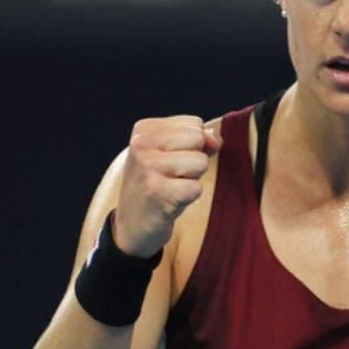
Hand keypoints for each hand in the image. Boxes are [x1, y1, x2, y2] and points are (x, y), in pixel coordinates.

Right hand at [116, 116, 218, 256]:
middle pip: (198, 139)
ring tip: (171, 188)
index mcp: (144, 130)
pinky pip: (196, 188)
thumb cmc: (155, 186)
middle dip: (194, 161)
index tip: (169, 162)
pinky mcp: (158, 192)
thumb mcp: (169, 155)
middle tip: (172, 176)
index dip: (191, 146)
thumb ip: (196, 140)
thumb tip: (216, 139)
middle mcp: (142, 145)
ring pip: (200, 162)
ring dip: (191, 180)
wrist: (131, 225)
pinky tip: (170, 201)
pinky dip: (189, 198)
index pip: (194, 124)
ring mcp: (148, 168)